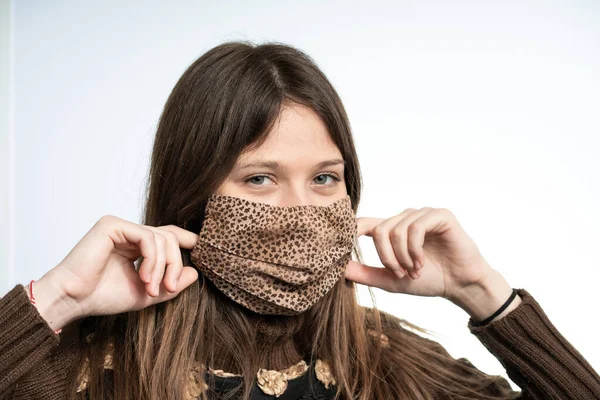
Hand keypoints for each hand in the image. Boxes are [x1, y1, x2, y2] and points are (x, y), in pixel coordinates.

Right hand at [31, 215, 198, 329]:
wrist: (73, 300)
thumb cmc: (103, 297)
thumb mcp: (146, 294)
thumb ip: (170, 284)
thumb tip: (196, 273)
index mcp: (136, 244)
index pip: (168, 235)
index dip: (187, 241)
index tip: (203, 251)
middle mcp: (129, 232)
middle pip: (170, 237)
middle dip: (175, 264)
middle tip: (169, 287)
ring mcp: (121, 226)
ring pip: (162, 238)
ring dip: (163, 267)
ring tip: (152, 288)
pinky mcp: (112, 225)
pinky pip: (148, 237)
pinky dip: (153, 259)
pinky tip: (145, 278)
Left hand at [344, 207, 496, 302]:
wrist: (459, 285)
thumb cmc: (427, 281)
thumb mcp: (390, 280)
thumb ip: (365, 273)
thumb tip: (339, 268)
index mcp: (391, 229)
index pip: (363, 222)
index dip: (351, 233)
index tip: (343, 250)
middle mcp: (405, 218)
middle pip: (378, 230)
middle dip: (387, 258)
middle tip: (401, 274)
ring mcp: (422, 214)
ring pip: (396, 230)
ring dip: (403, 257)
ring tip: (415, 271)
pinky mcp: (439, 215)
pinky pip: (415, 228)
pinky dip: (415, 249)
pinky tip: (421, 262)